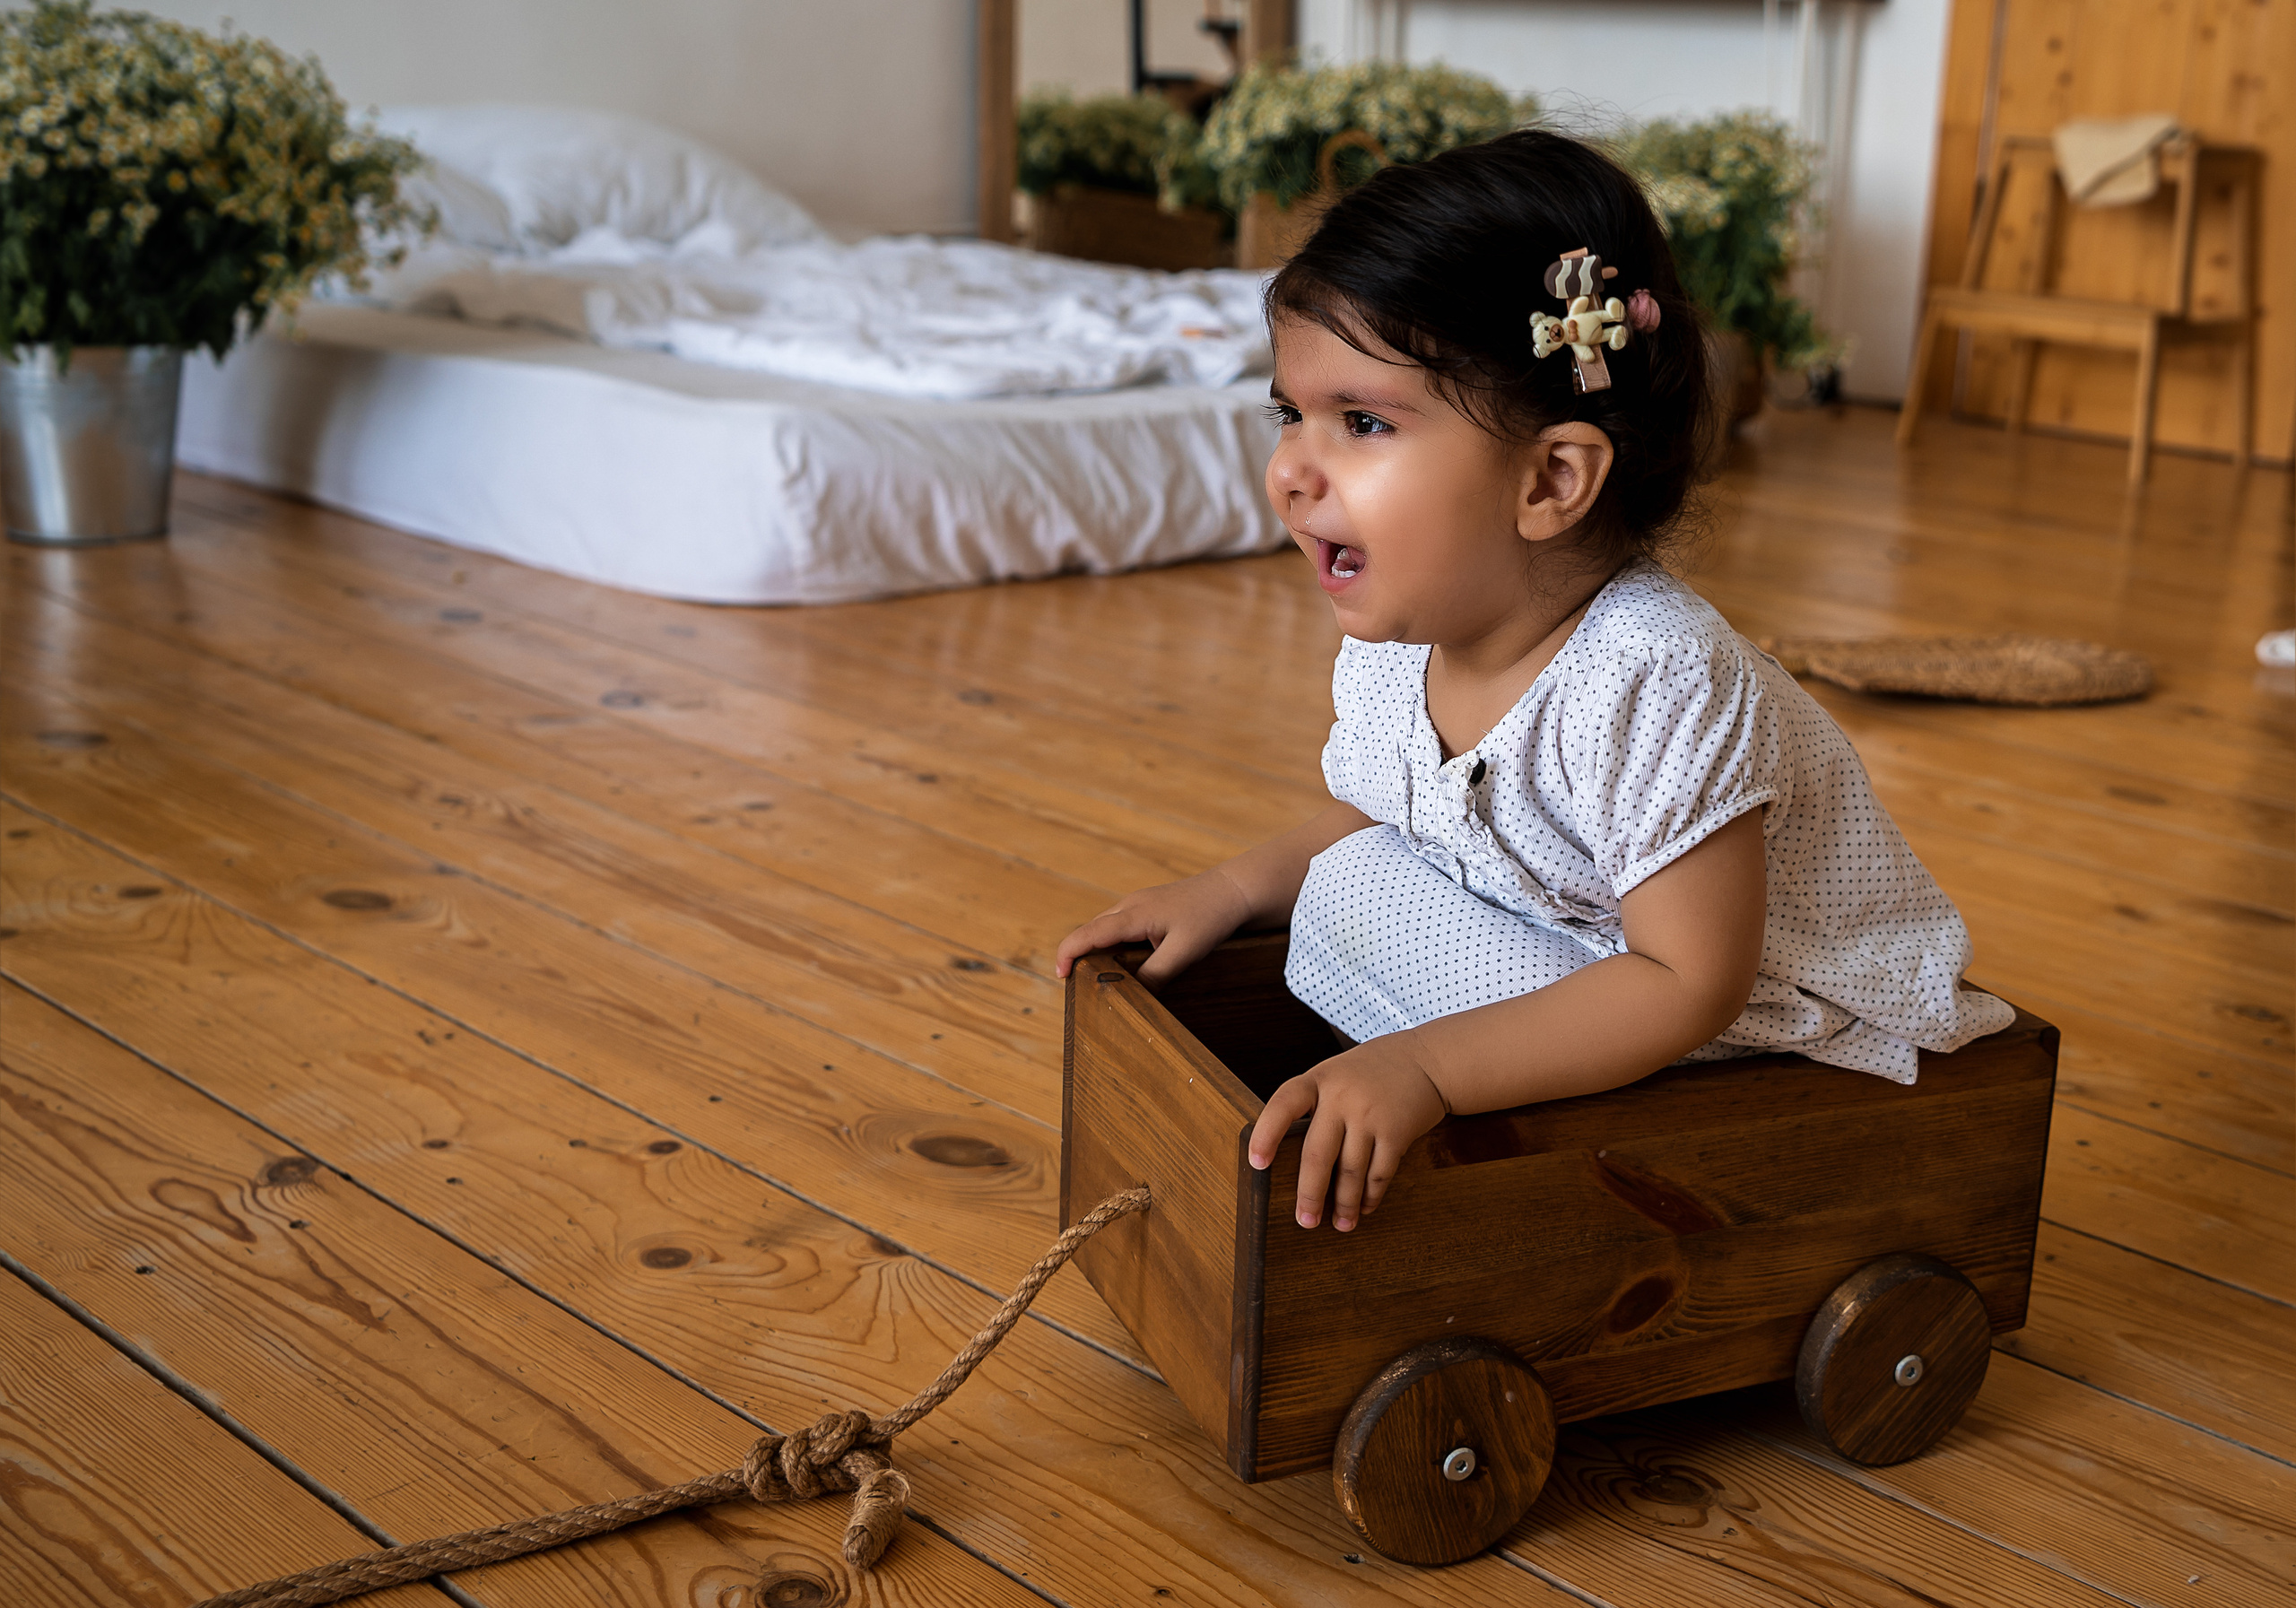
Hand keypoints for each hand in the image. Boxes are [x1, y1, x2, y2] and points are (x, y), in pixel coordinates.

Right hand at [1054, 867, 1253, 987]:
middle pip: (1091, 929)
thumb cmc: (1210, 916)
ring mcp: (1139, 903)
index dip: (1068, 952)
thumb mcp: (1184, 952)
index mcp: (1134, 914)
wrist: (1234, 890)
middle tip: (1077, 984)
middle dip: (1078, 954)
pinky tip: (1124, 960)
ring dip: (1096, 948)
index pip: (1088, 933)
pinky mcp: (1149, 906)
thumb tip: (1133, 996)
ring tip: (1097, 976)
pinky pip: (1120, 924)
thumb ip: (1156, 974)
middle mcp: (1130, 905)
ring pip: (1105, 926)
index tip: (1060, 975)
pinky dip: (1112, 942)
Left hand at [1247, 1035, 1448, 1231]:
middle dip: (1309, 1193)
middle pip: (1317, 1154)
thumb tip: (1295, 1162)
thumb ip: (1316, 1105)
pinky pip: (1379, 1173)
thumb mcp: (1337, 1074)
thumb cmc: (1373, 1072)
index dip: (1266, 1134)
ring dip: (1345, 1204)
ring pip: (1350, 1171)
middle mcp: (1341, 1096)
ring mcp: (1370, 1114)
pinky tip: (1365, 1207)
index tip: (1256, 1164)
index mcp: (1319, 1079)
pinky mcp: (1397, 1131)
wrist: (1427, 1059)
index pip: (1283, 1105)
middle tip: (1305, 1221)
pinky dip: (1371, 1195)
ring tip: (1341, 1225)